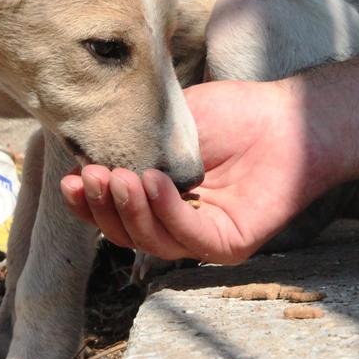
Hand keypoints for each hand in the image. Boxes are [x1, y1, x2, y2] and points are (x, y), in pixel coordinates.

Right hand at [60, 79, 338, 263]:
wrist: (290, 116)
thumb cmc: (234, 113)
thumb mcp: (170, 122)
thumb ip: (134, 140)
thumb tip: (84, 150)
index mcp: (160, 198)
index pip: (115, 212)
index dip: (87, 203)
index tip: (69, 179)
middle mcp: (179, 223)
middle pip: (126, 233)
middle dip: (102, 207)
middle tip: (91, 176)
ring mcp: (204, 237)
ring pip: (151, 240)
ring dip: (129, 210)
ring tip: (121, 177)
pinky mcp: (230, 245)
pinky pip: (188, 238)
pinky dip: (166, 212)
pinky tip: (156, 182)